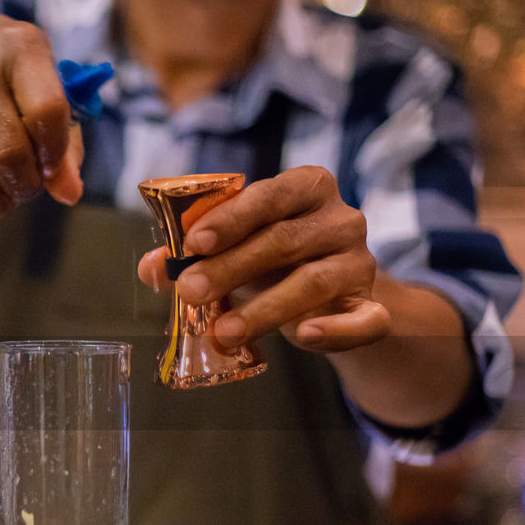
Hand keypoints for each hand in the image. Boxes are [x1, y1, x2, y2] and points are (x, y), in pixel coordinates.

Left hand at [137, 166, 390, 351]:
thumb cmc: (273, 261)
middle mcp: (342, 219)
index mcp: (307, 187)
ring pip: (315, 283)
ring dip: (264, 309)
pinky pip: (365, 321)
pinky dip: (336, 331)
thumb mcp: (234, 249)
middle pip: (284, 240)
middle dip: (232, 267)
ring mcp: (362, 263)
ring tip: (222, 332)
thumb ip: (193, 254)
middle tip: (190, 291)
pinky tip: (304, 337)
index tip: (193, 242)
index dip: (231, 217)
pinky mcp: (374, 308)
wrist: (330, 299)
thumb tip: (150, 267)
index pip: (270, 194)